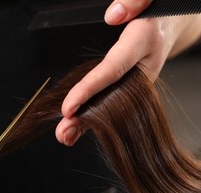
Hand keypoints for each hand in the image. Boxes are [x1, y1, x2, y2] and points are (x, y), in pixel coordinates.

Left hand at [56, 1, 200, 145]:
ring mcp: (138, 79)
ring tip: (65, 136)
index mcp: (144, 43)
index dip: (90, 89)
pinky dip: (93, 113)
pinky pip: (110, 98)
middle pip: (111, 96)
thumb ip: (134, 1)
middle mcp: (143, 67)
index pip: (113, 70)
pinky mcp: (131, 83)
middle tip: (63, 135)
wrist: (172, 21)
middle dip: (87, 119)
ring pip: (111, 102)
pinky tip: (76, 126)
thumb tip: (112, 16)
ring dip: (88, 122)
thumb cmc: (157, 8)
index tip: (68, 107)